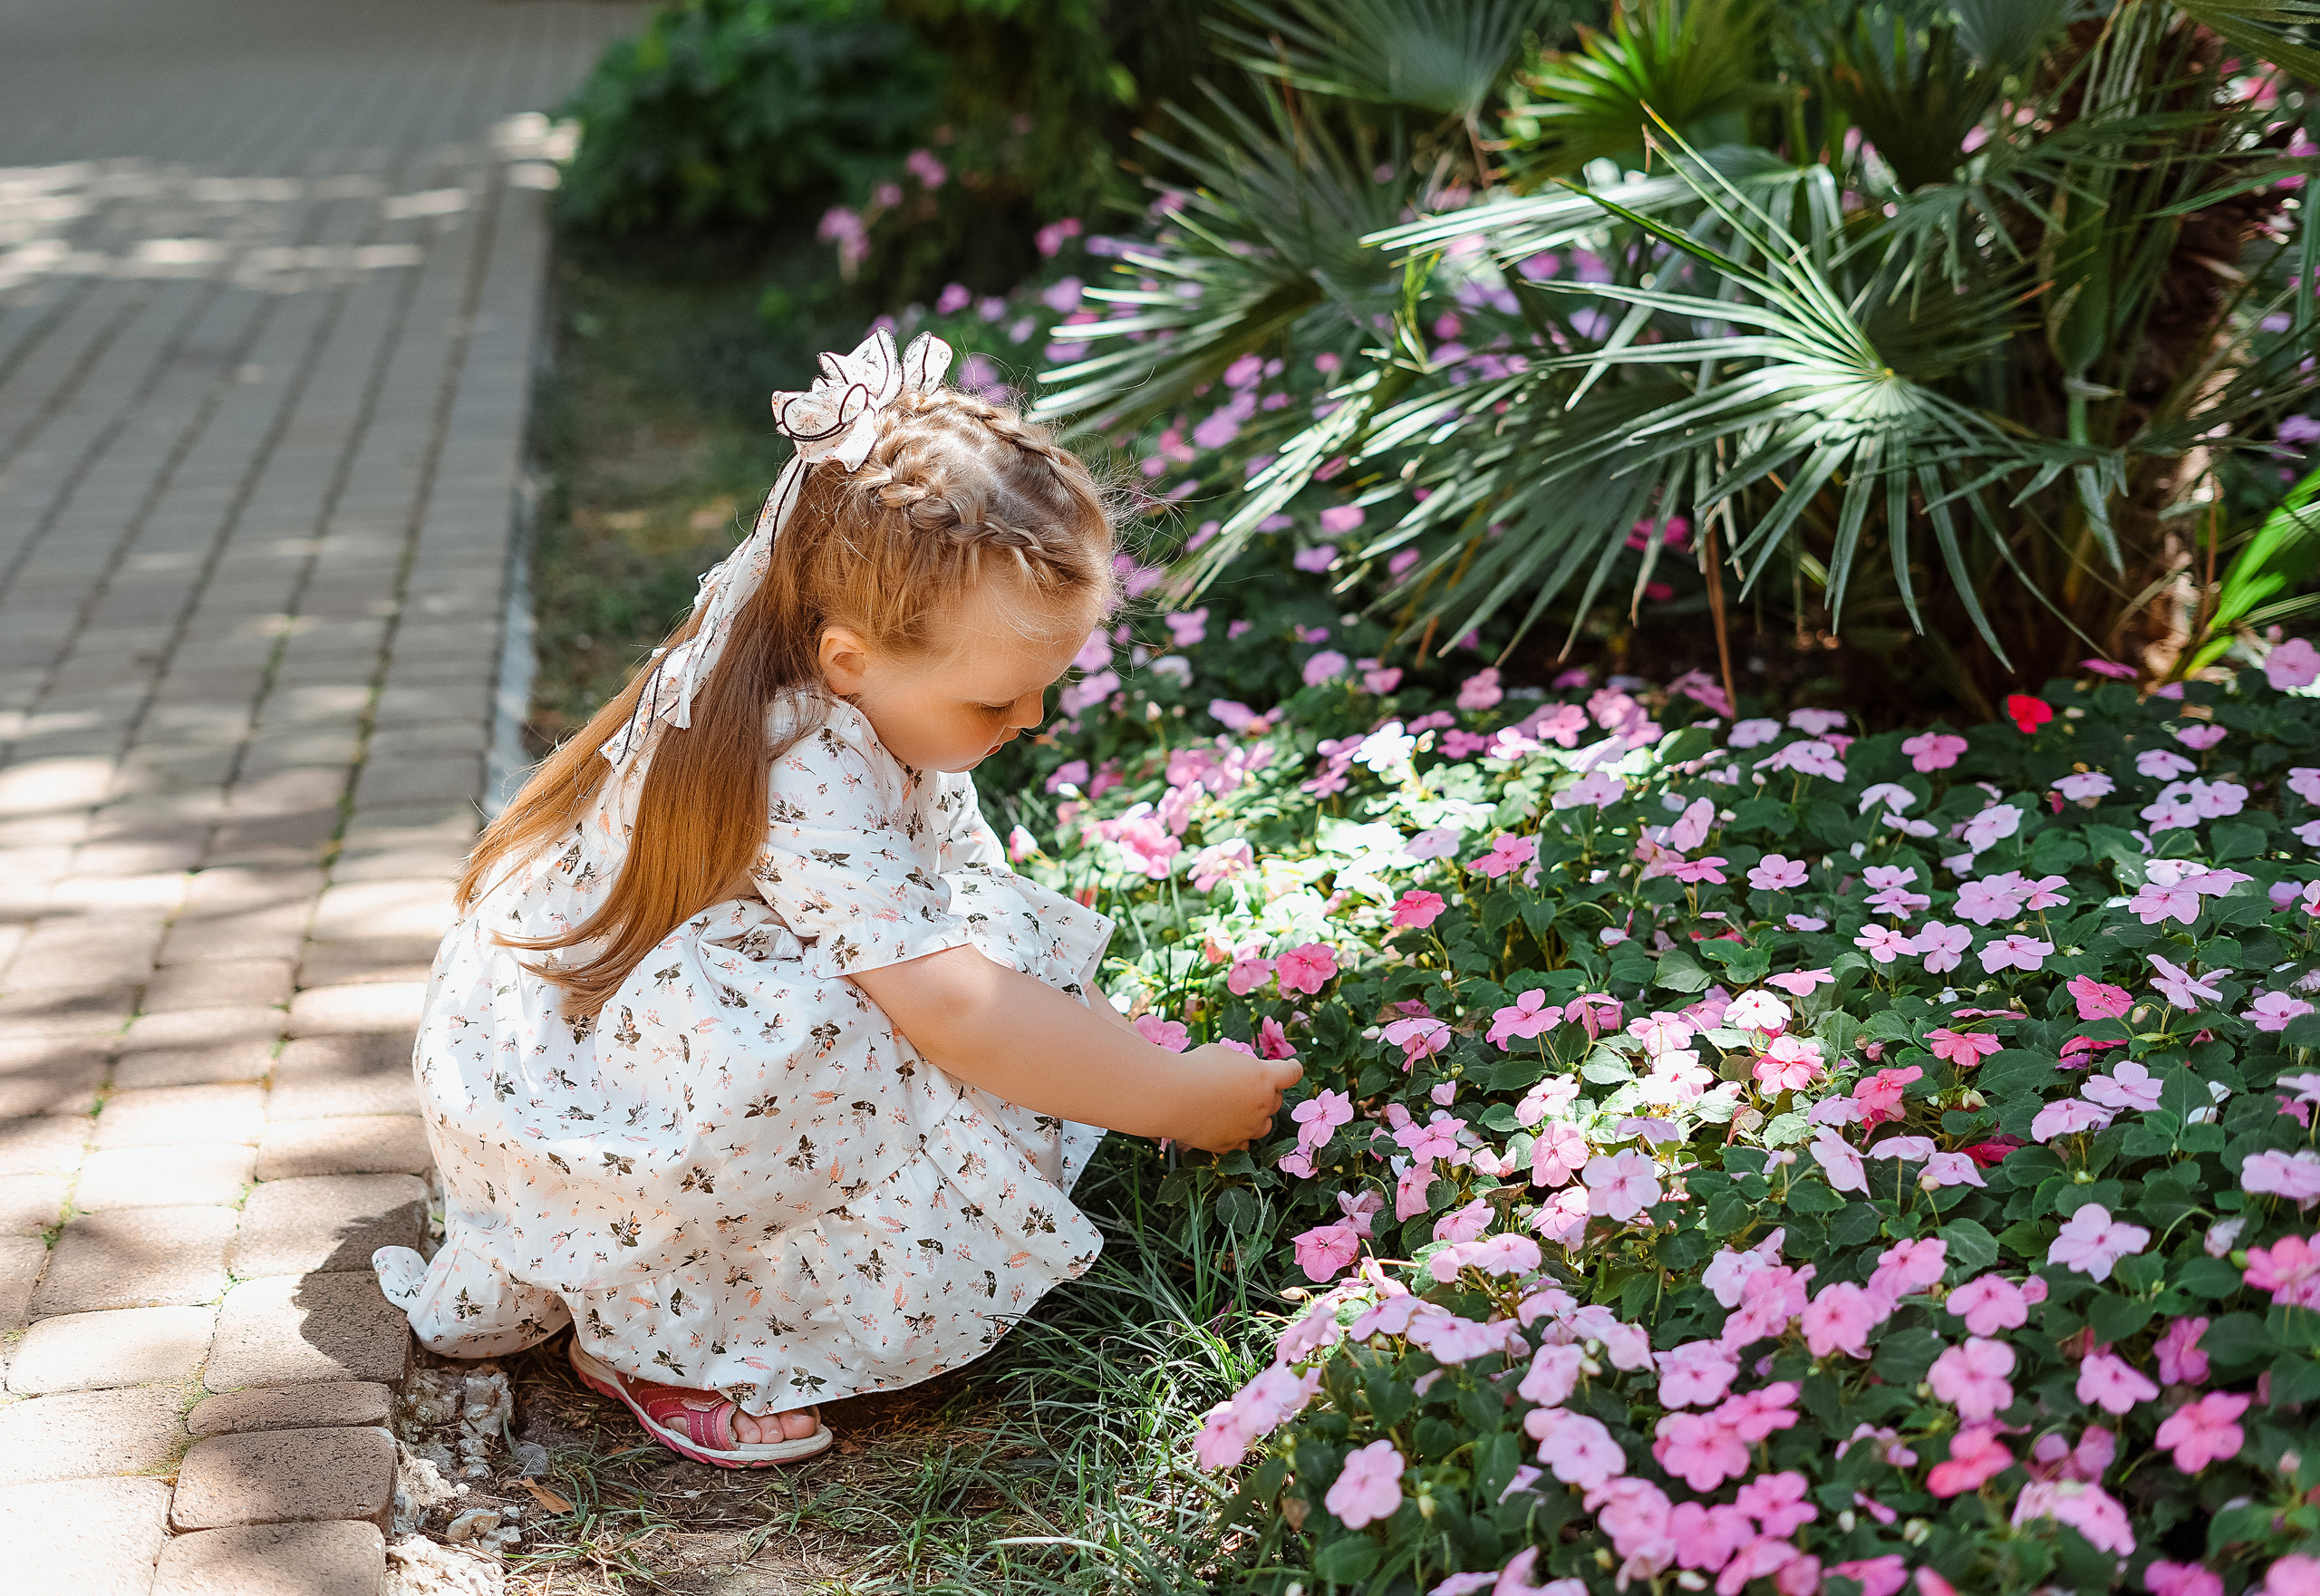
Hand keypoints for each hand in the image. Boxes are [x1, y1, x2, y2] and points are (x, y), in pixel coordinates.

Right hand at [1170, 1045, 1302, 1153]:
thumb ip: (1241, 1065)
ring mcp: (1249, 1127)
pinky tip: (1225, 1126)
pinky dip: (1238, 1136)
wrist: (1173, 1097)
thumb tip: (1242, 1073)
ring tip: (1234, 1109)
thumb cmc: (1196, 1067)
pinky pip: (1244, 1143)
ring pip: (1264, 1126)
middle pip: (1276, 1101)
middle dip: (1265, 1093)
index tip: (1291, 1068)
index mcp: (1264, 1077)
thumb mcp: (1223, 1054)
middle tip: (1244, 1087)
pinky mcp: (1231, 1144)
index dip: (1293, 1069)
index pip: (1292, 1073)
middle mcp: (1262, 1104)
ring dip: (1256, 1117)